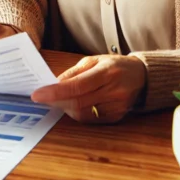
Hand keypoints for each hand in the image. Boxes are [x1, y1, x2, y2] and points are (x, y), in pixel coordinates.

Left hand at [30, 55, 145, 123]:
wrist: (141, 76)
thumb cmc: (114, 65)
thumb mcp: (94, 60)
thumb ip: (73, 73)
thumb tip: (53, 84)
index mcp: (107, 72)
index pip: (77, 86)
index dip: (55, 92)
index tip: (38, 94)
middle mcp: (114, 90)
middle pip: (78, 102)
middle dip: (56, 101)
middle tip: (43, 97)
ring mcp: (117, 106)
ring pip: (83, 113)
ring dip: (66, 108)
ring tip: (58, 99)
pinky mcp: (117, 116)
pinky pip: (91, 119)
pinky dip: (77, 113)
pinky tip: (73, 105)